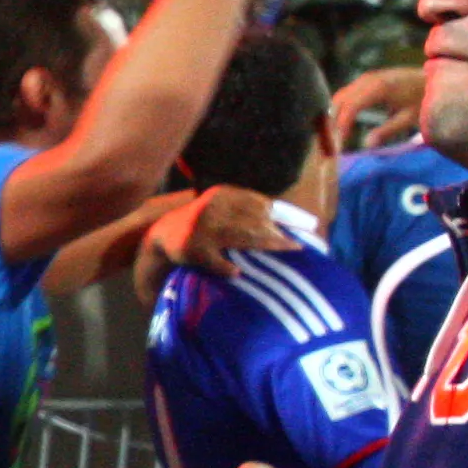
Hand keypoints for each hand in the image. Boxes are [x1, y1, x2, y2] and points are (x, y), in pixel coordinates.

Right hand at [135, 186, 286, 300]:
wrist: (162, 234)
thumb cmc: (203, 222)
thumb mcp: (221, 207)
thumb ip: (247, 209)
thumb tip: (288, 218)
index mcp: (223, 195)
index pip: (260, 204)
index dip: (284, 216)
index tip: (305, 227)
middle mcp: (213, 208)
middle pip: (255, 222)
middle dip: (278, 235)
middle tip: (296, 247)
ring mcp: (202, 229)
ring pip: (242, 238)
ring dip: (265, 248)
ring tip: (283, 257)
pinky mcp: (192, 249)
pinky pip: (217, 261)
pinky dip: (229, 268)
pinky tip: (238, 272)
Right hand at [332, 64, 426, 151]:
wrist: (431, 79)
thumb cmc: (423, 99)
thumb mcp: (409, 118)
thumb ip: (387, 131)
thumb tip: (366, 145)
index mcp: (378, 88)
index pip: (351, 107)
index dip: (342, 126)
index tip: (340, 144)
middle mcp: (368, 80)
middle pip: (340, 100)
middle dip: (334, 121)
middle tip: (335, 143)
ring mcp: (366, 78)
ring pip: (341, 95)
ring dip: (336, 114)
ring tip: (337, 135)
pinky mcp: (366, 80)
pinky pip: (347, 93)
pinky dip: (342, 108)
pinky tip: (344, 123)